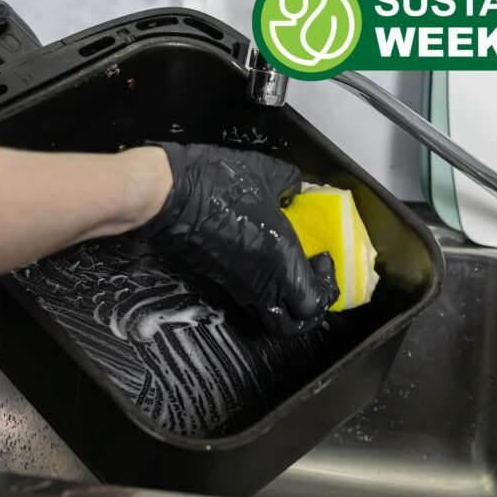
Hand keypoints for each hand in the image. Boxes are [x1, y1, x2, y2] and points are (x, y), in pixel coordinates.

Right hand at [138, 143, 338, 335]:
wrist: (168, 194)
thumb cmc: (215, 183)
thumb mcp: (267, 172)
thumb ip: (291, 183)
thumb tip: (297, 188)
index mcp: (281, 259)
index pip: (314, 302)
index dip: (327, 288)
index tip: (324, 260)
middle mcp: (262, 281)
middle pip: (293, 324)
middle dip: (310, 310)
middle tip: (315, 281)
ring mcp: (239, 284)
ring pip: (270, 316)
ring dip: (288, 303)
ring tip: (293, 274)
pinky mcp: (222, 279)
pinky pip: (252, 298)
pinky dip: (267, 291)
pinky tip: (268, 262)